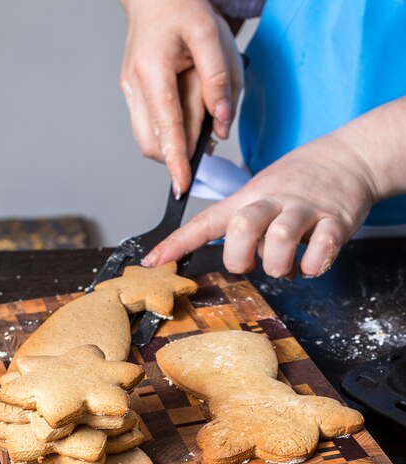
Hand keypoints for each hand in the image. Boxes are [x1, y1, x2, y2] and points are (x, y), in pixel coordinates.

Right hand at [120, 0, 242, 196]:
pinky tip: (186, 110)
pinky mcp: (132, 95)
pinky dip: (169, 129)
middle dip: (180, 149)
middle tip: (206, 127)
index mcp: (152, 72)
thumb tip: (220, 127)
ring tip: (198, 113)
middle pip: (153, 142)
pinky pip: (149, 126)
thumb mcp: (211, 37)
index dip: (175, 162)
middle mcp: (134, 86)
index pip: (166, 128)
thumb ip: (219, 84)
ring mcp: (129, 92)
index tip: (182, 187)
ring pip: (149, 139)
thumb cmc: (184, 10)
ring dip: (175, 140)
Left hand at [142, 131, 378, 277]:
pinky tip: (312, 262)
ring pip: (280, 242)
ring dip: (279, 266)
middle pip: (242, 227)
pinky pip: (321, 251)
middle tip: (252, 262)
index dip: (177, 242)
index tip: (153, 261)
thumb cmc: (300, 181)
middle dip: (240, 258)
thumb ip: (244, 226)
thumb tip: (239, 261)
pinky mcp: (337, 221)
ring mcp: (306, 209)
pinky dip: (312, 267)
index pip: (206, 221)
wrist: (350, 157)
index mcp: (249, 197)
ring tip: (287, 266)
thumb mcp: (262, 191)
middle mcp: (273, 201)